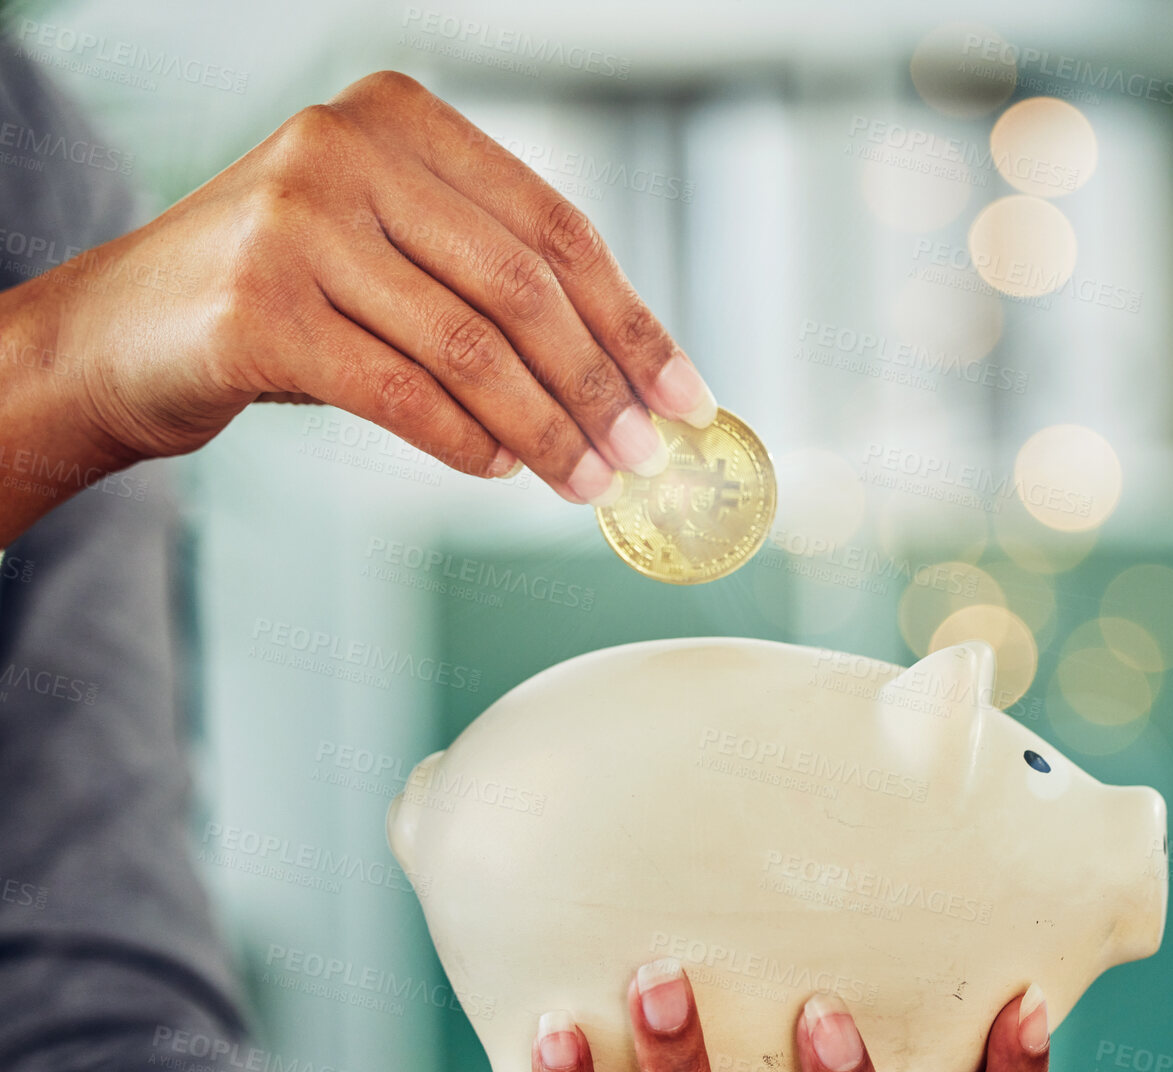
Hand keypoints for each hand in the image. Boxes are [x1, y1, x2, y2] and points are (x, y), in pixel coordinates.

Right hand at [0, 70, 714, 541]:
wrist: (121, 336)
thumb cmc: (282, 304)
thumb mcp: (387, 261)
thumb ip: (486, 292)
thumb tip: (621, 388)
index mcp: (401, 121)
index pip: (554, 228)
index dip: (632, 320)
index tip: (685, 396)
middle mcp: (348, 149)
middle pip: (522, 286)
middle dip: (599, 385)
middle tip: (642, 458)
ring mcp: (295, 222)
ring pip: (469, 345)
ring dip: (545, 429)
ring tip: (583, 482)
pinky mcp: (257, 308)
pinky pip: (400, 391)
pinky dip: (464, 441)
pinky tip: (499, 470)